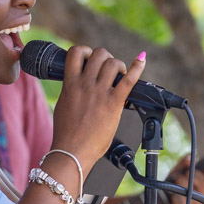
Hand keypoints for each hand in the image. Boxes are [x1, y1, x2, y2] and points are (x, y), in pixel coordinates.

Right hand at [51, 47, 146, 171]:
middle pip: (99, 54)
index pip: (75, 53)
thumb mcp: (63, 105)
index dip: (85, 51)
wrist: (72, 152)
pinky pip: (129, 80)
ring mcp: (99, 93)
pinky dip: (137, 67)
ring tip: (119, 75)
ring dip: (118, 66)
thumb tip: (77, 85)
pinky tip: (141, 60)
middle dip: (105, 58)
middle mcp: (85, 85)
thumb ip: (70, 91)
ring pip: (113, 63)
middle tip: (107, 70)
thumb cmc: (66, 135)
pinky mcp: (113, 104)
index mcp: (70, 84)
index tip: (89, 59)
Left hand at [160, 154, 203, 203]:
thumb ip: (185, 163)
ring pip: (195, 194)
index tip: (200, 169)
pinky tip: (173, 194)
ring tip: (177, 182)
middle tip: (185, 174)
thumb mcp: (179, 170)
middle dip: (194, 176)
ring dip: (183, 184)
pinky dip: (176, 195)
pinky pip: (182, 202)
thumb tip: (190, 158)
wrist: (160, 200)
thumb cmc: (174, 184)